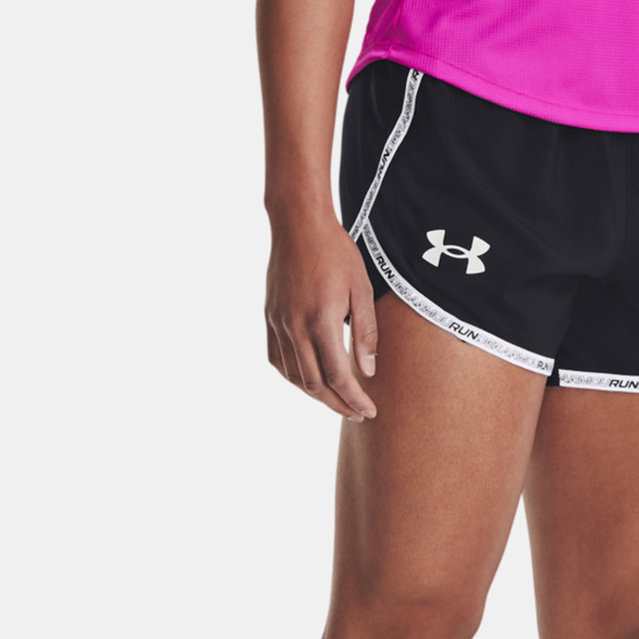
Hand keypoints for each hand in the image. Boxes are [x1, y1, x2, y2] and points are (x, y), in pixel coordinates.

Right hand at [265, 209, 378, 420]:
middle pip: (314, 384)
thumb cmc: (336, 253)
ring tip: (336, 401)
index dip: (354, 399)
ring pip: (293, 376)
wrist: (298, 226)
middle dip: (337, 405)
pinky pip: (277, 359)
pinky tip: (309, 380)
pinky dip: (294, 377)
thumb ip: (365, 333)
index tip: (369, 410)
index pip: (338, 376)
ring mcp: (278, 323)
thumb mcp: (361, 290)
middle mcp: (295, 326)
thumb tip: (367, 371)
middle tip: (356, 413)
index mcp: (321, 320)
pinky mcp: (269, 318)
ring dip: (315, 395)